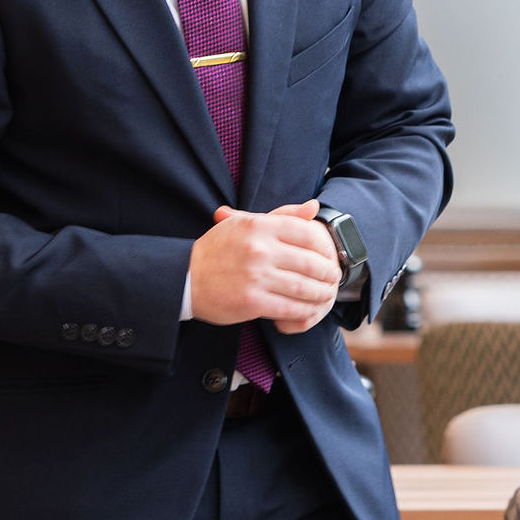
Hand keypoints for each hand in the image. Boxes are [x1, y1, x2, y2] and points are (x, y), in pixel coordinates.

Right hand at [191, 200, 340, 334]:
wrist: (185, 277)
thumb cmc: (219, 249)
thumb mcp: (247, 224)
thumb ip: (283, 215)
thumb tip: (313, 207)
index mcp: (259, 226)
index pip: (308, 234)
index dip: (326, 248)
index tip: (330, 257)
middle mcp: (259, 249)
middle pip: (311, 263)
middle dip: (328, 275)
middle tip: (334, 280)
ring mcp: (256, 276)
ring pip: (304, 288)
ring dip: (321, 295)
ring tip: (326, 296)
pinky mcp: (252, 301)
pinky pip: (289, 308)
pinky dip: (304, 312)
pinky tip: (308, 311)